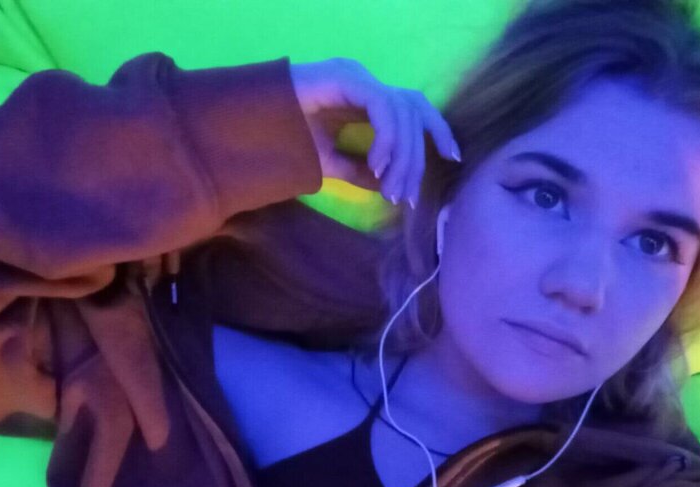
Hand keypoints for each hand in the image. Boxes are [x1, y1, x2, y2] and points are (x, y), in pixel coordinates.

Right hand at [290, 58, 460, 207]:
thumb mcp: (330, 163)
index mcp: (366, 98)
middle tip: (408, 196)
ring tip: (388, 189)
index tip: (452, 159)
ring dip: (401, 156)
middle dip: (418, 156)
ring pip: (402, 111)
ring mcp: (355, 77)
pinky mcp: (345, 78)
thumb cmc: (283, 140)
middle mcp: (365, 83)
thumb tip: (387, 187)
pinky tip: (376, 166)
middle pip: (415, 110)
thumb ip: (360, 170)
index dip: (437, 131)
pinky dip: (386, 139)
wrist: (247, 127)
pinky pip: (382, 106)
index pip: (415, 108)